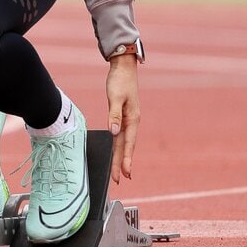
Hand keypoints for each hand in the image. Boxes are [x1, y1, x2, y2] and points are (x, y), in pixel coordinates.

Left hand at [105, 55, 139, 183]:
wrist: (123, 67)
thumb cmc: (120, 81)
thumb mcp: (115, 97)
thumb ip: (114, 115)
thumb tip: (113, 132)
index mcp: (132, 119)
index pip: (128, 143)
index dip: (125, 159)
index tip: (125, 173)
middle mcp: (132, 121)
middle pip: (125, 146)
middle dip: (121, 163)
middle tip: (118, 180)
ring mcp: (128, 119)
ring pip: (122, 142)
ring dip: (120, 157)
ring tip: (118, 172)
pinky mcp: (123, 116)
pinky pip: (120, 135)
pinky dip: (118, 145)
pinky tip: (117, 152)